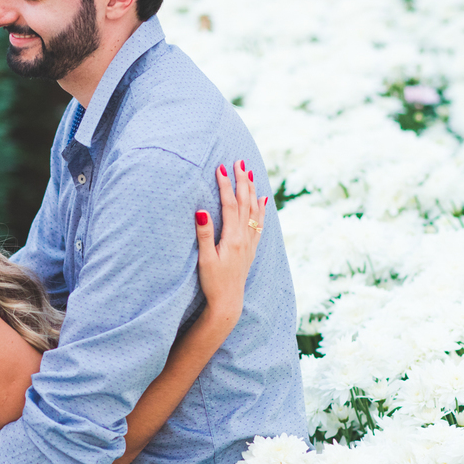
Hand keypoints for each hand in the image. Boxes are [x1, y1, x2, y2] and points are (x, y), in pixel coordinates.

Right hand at [195, 159, 267, 327]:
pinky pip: (259, 223)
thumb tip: (202, 210)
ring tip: (249, 172)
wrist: (228, 302)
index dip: (225, 185)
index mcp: (232, 237)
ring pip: (253, 210)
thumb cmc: (213, 282)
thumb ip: (204, 233)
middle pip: (244, 203)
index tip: (220, 167)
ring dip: (251, 190)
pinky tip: (262, 199)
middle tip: (239, 161)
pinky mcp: (250, 249)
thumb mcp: (204, 259)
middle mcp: (244, 237)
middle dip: (242, 181)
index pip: (229, 205)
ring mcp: (249, 243)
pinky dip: (261, 209)